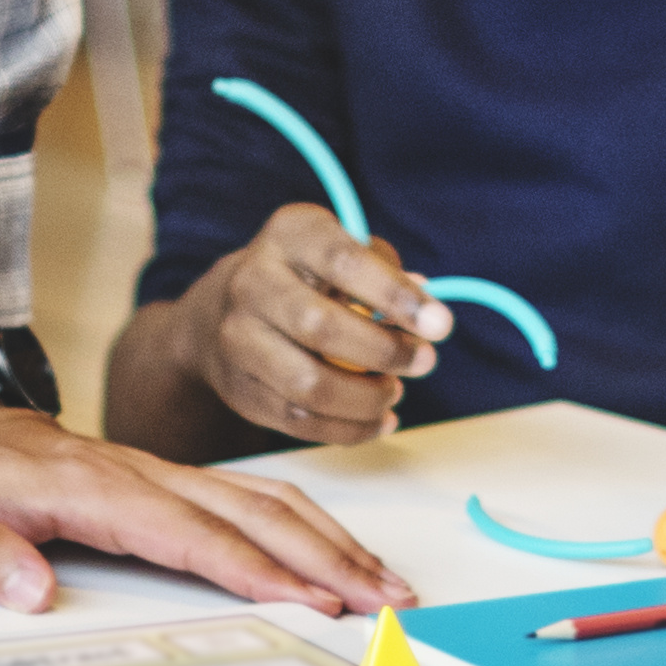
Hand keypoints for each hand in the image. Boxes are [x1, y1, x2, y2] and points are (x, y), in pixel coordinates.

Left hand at [0, 390, 403, 616]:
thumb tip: (30, 590)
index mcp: (92, 488)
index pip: (188, 532)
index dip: (252, 567)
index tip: (310, 598)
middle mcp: (141, 475)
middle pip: (252, 513)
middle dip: (326, 557)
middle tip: (386, 601)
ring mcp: (159, 475)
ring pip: (265, 499)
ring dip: (331, 541)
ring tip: (387, 583)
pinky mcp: (165, 483)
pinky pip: (250, 499)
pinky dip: (303, 526)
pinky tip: (336, 553)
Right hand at [193, 204, 441, 448]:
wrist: (224, 311)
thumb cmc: (307, 277)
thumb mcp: (341, 250)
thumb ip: (384, 271)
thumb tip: (425, 308)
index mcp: (289, 236)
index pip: (344, 262)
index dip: (395, 295)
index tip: (441, 325)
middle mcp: (252, 283)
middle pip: (321, 328)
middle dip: (385, 352)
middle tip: (424, 361)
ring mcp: (238, 339)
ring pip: (309, 386)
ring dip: (366, 398)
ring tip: (394, 391)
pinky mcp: (240, 389)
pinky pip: (299, 421)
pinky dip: (349, 429)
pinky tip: (379, 419)